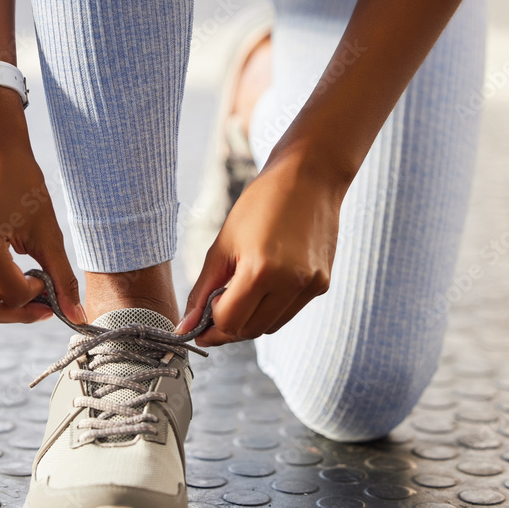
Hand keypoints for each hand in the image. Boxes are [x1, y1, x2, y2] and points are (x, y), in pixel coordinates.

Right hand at [0, 87, 86, 324]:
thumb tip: (77, 317)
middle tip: (44, 303)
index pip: (11, 296)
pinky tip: (12, 268)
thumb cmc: (20, 180)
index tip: (50, 280)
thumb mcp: (47, 229)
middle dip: (19, 313)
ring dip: (5, 301)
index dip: (38, 297)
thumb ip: (62, 276)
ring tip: (29, 282)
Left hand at [178, 148, 340, 345]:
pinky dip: (271, 307)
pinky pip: (289, 311)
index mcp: (261, 270)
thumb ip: (203, 289)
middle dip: (227, 327)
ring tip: (240, 292)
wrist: (309, 177)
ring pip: (270, 326)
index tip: (197, 325)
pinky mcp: (323, 284)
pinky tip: (264, 283)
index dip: (209, 327)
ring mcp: (311, 285)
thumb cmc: (261, 203)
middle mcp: (290, 282)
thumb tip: (185, 327)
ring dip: (250, 319)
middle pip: (250, 331)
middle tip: (214, 312)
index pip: (229, 322)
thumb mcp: (223, 244)